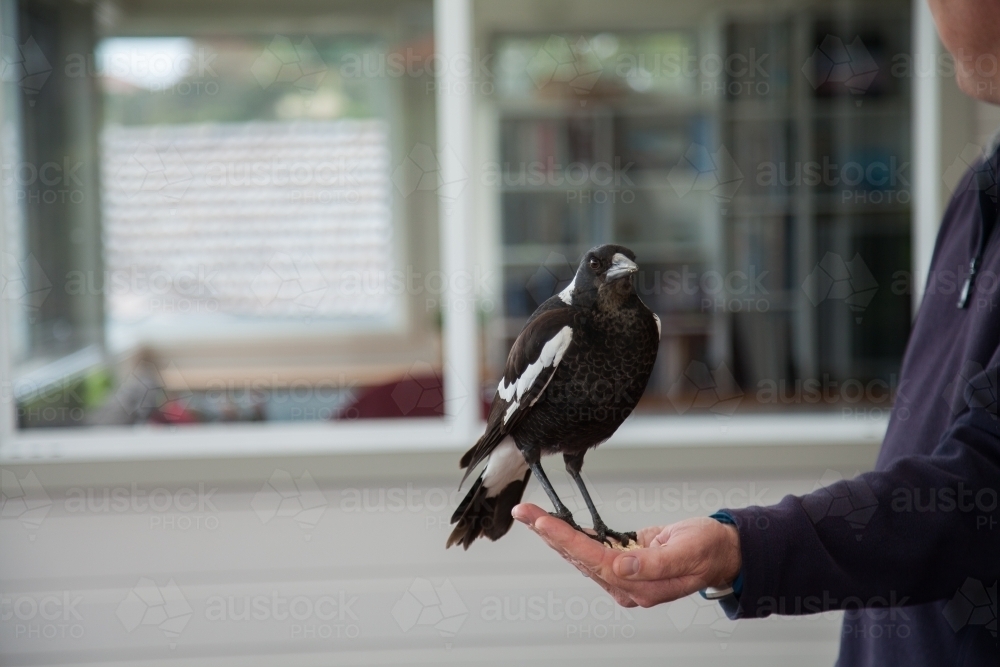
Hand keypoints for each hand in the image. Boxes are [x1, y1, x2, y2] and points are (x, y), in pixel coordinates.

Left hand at [511, 503, 741, 607]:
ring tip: (530, 515)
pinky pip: (592, 548)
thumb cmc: (708, 551)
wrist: (721, 550)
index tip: (544, 524)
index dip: (567, 541)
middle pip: (579, 557)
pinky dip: (572, 535)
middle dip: (549, 534)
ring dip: (555, 534)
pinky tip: (555, 525)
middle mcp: (627, 585)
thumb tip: (620, 567)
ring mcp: (624, 575)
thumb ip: (653, 563)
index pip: (594, 561)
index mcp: (641, 587)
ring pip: (580, 554)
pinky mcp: (624, 562)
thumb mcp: (686, 553)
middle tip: (524, 512)